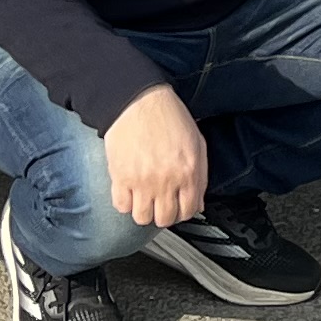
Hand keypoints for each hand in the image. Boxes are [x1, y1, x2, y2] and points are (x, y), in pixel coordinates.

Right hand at [102, 86, 209, 227]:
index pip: (188, 211)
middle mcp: (166, 180)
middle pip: (164, 219)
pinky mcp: (120, 177)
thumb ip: (200, 176)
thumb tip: (198, 203)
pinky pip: (121, 206)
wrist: (138, 100)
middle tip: (160, 203)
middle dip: (164, 214)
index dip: (183, 212)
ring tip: (144, 198)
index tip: (178, 207)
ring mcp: (141, 181)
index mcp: (188, 171)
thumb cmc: (168, 117)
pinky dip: (125, 203)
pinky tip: (130, 191)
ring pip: (141, 218)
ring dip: (144, 211)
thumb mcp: (196, 142)